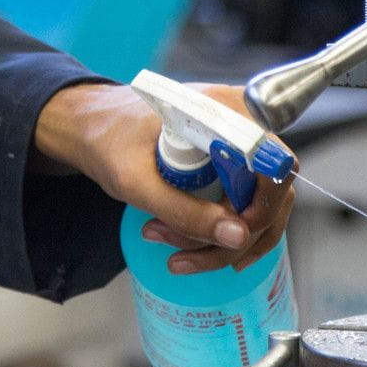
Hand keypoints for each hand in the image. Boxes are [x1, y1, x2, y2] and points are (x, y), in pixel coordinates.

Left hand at [33, 81, 294, 274]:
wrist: (89, 127)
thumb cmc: (107, 140)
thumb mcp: (136, 182)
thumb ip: (184, 211)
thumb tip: (238, 237)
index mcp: (226, 112)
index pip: (277, 162)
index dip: (265, 205)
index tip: (232, 233)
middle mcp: (241, 124)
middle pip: (271, 193)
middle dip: (233, 236)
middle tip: (183, 254)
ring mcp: (237, 146)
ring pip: (257, 207)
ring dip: (221, 242)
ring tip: (173, 251)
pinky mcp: (227, 165)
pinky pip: (242, 206)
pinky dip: (219, 234)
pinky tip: (186, 249)